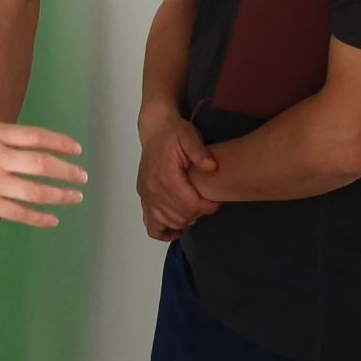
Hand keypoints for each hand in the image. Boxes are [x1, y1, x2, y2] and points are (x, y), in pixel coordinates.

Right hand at [0, 122, 85, 227]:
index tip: (76, 150)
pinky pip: (18, 212)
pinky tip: (52, 220)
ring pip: (35, 190)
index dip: (60, 143)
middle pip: (41, 163)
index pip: (36, 136)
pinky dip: (38, 218)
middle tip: (81, 176)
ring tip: (74, 197)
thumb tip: (29, 145)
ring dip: (59, 195)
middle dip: (66, 171)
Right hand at [136, 113, 218, 238]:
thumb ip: (200, 152)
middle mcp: (152, 189)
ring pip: (167, 222)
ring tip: (195, 210)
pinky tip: (177, 228)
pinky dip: (164, 230)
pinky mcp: (144, 198)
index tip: (216, 202)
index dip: (207, 208)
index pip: (190, 205)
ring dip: (184, 221)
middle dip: (198, 214)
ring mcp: (146, 195)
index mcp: (166, 176)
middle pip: (180, 216)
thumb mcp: (190, 136)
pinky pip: (151, 225)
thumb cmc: (175, 133)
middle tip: (207, 204)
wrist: (156, 130)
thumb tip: (212, 167)